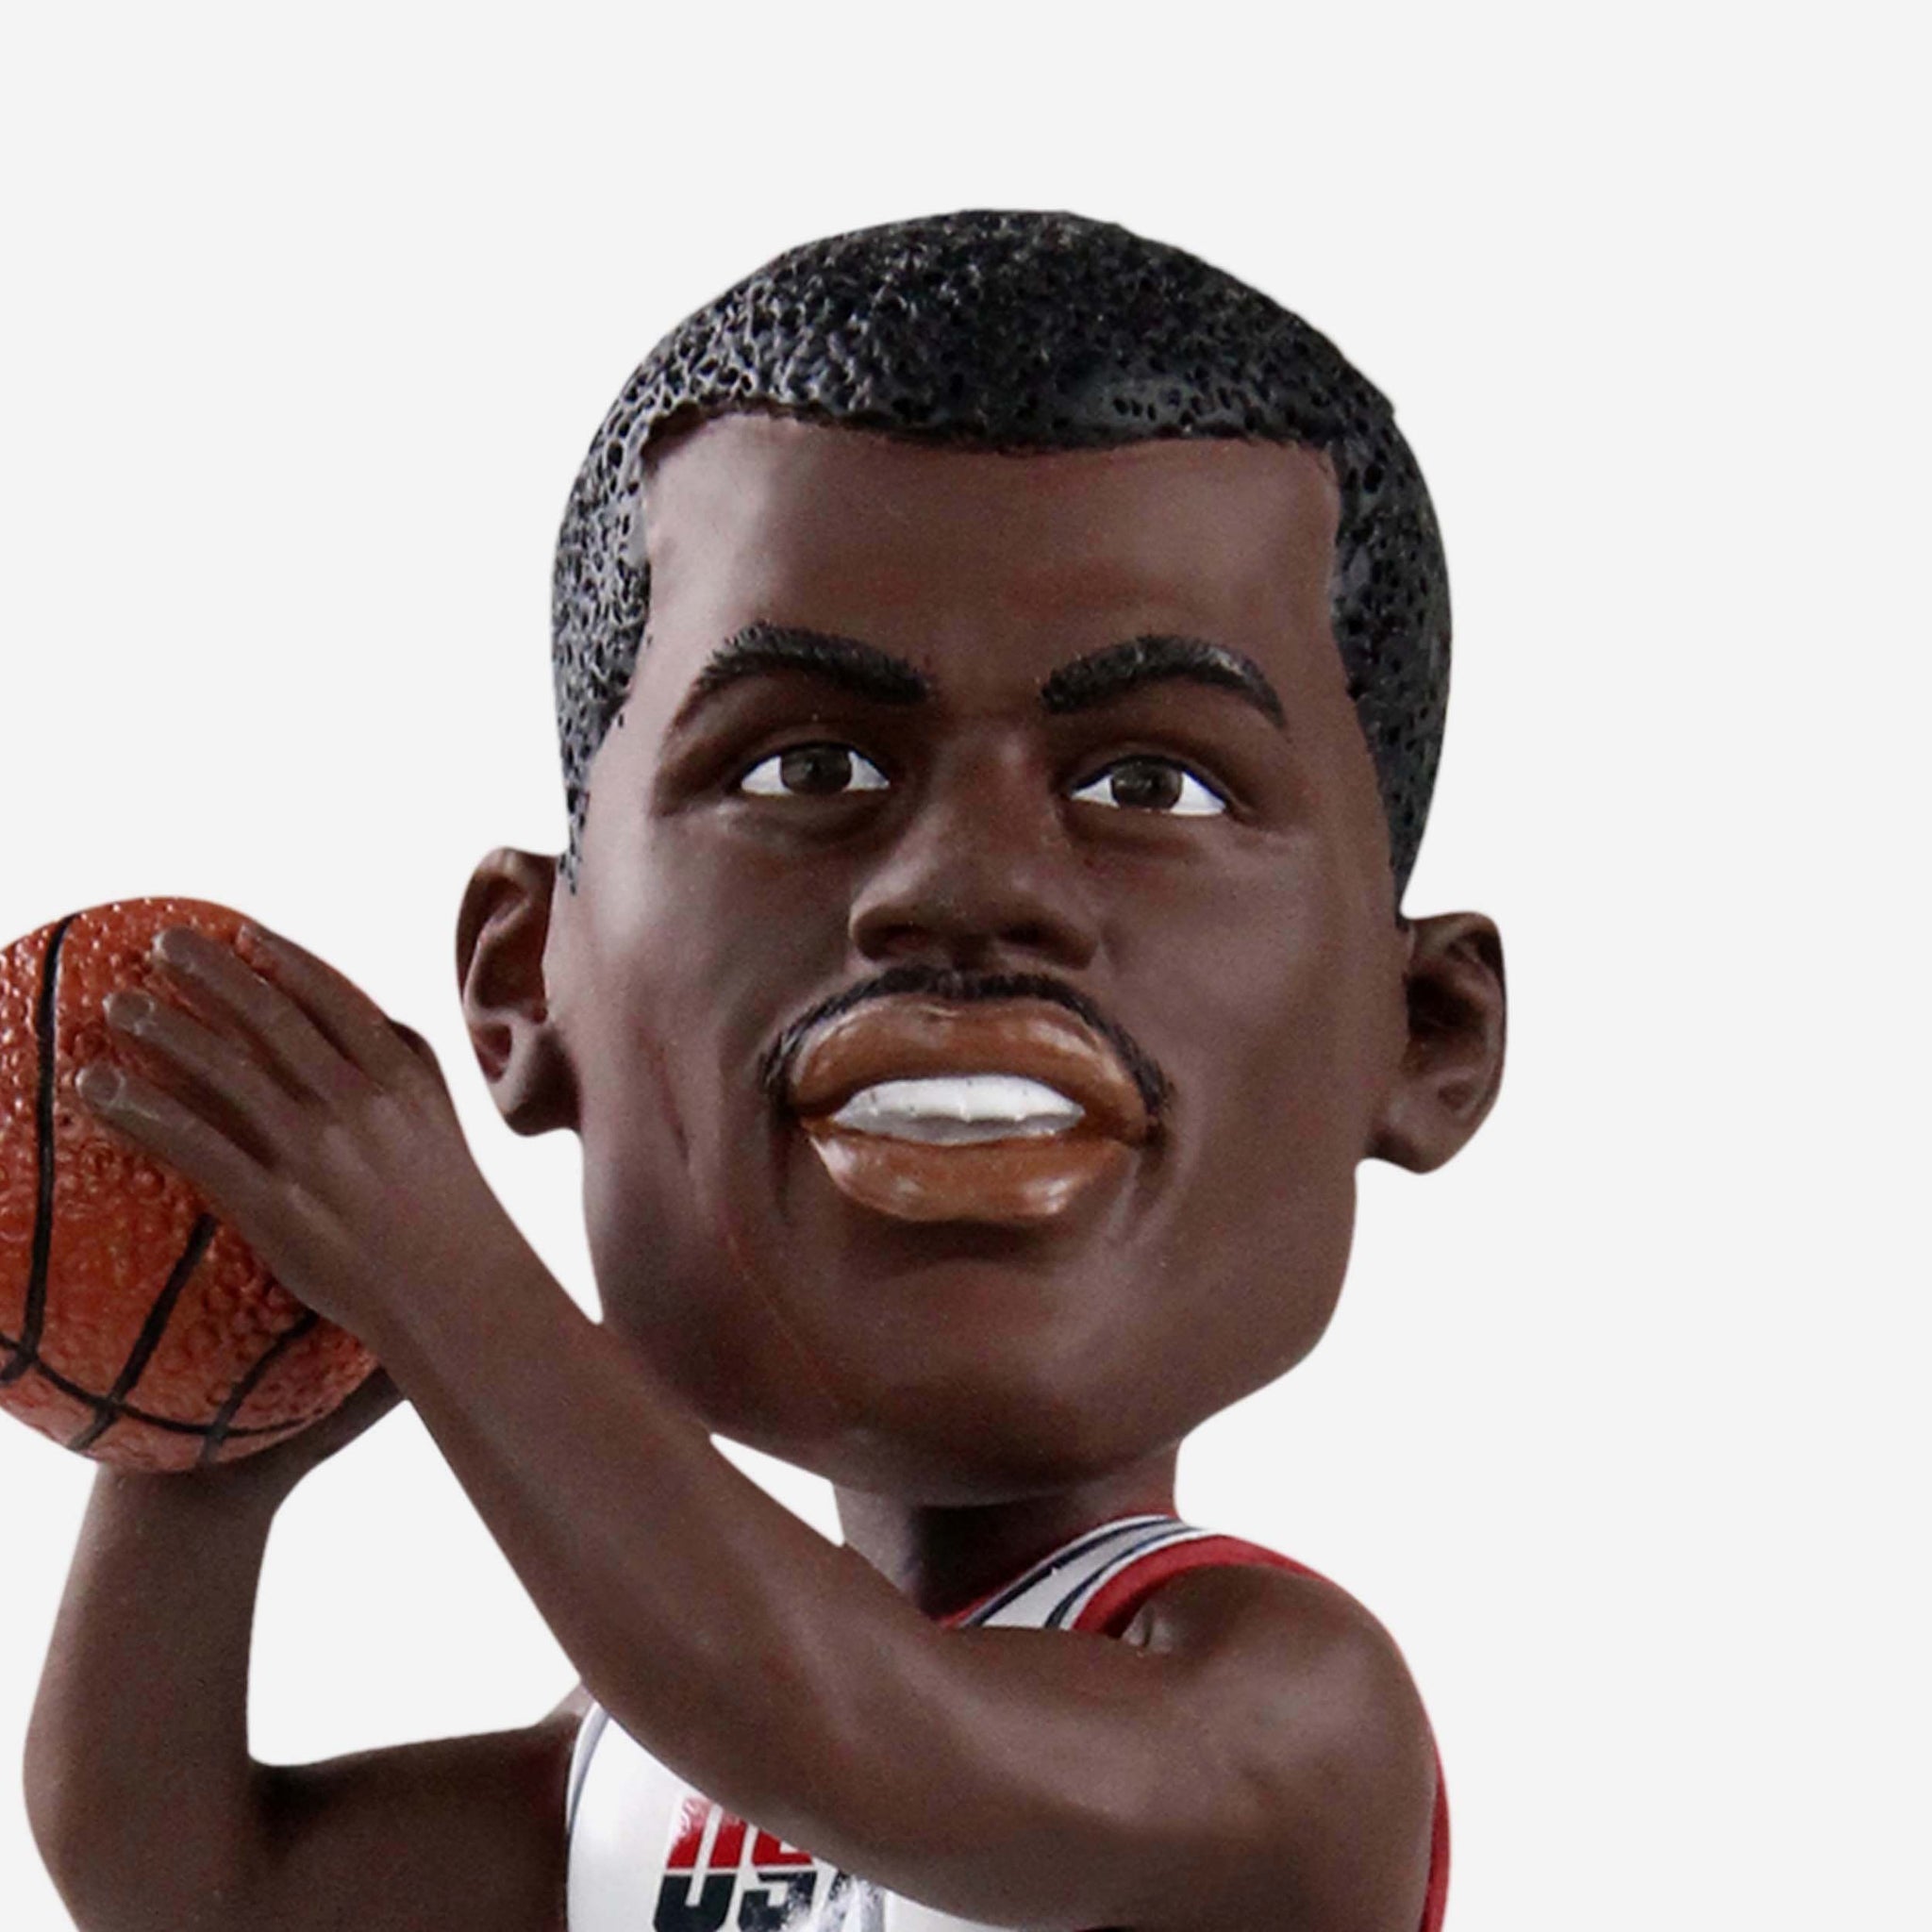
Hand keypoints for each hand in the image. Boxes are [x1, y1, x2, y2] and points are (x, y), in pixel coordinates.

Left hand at [75, 923, 524, 1352]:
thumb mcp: (444, 1122)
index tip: (243, 930)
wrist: (460, 1295)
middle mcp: (356, 1104)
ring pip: (226, 1071)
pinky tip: (99, 1089)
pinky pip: (195, 1145)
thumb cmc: (454, 1214)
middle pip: (270, 1020)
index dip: (283, 959)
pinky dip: (141, 1110)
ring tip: (117, 1003)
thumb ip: (409, 1066)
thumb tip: (374, 1016)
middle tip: (164, 941)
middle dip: (213, 972)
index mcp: (401, 1078)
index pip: (333, 999)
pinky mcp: (276, 1206)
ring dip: (164, 1028)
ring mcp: (315, 1154)